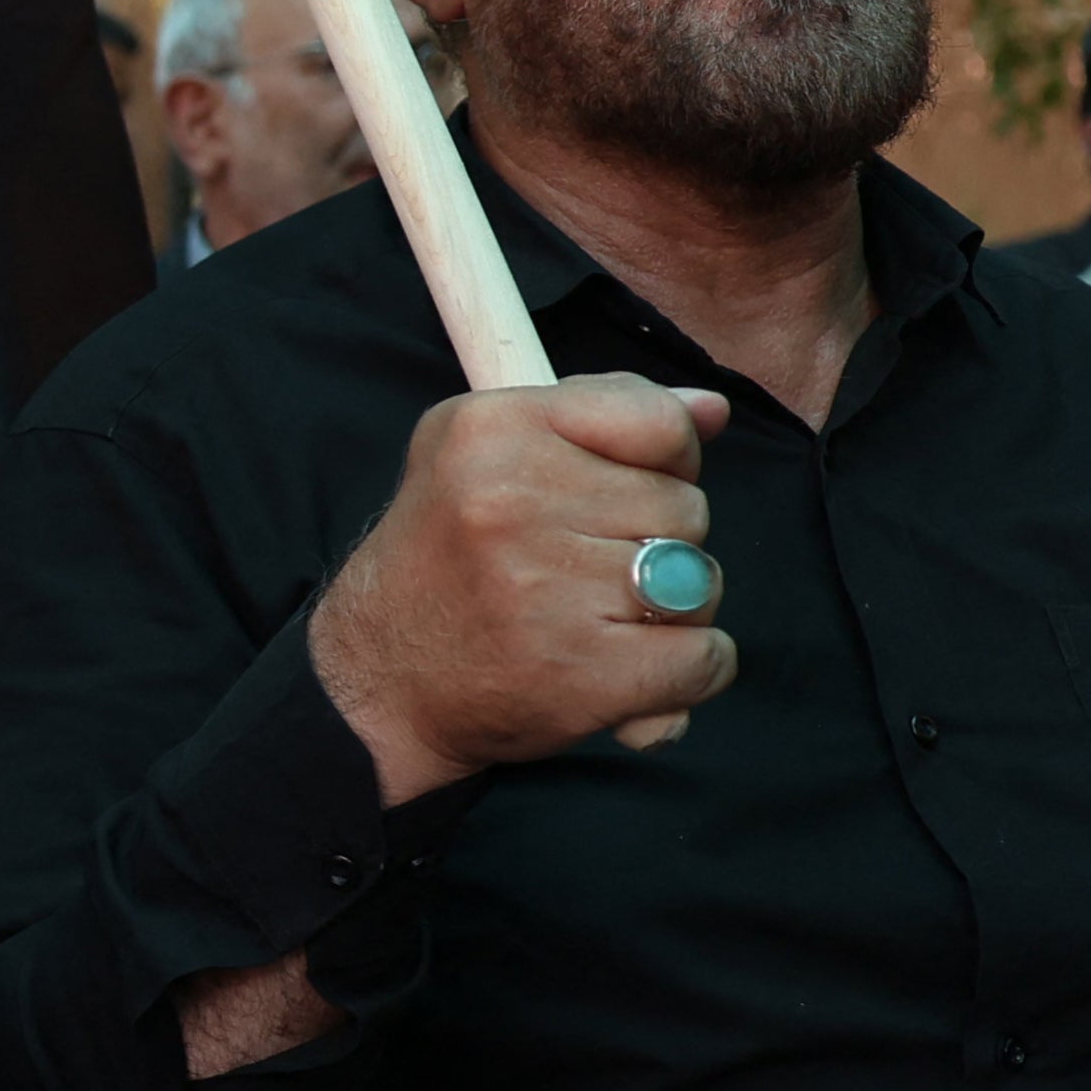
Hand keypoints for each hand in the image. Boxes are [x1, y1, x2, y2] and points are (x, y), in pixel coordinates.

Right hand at [309, 375, 737, 802]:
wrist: (379, 680)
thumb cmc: (446, 561)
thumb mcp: (488, 454)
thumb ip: (603, 415)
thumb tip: (711, 410)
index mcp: (490, 431)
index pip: (660, 423)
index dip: (662, 462)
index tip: (613, 494)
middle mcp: (511, 502)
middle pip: (685, 508)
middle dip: (656, 542)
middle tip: (581, 570)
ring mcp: (547, 590)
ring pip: (700, 582)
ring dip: (670, 610)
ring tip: (596, 620)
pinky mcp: (583, 672)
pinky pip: (705, 658)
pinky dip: (685, 673)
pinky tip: (628, 670)